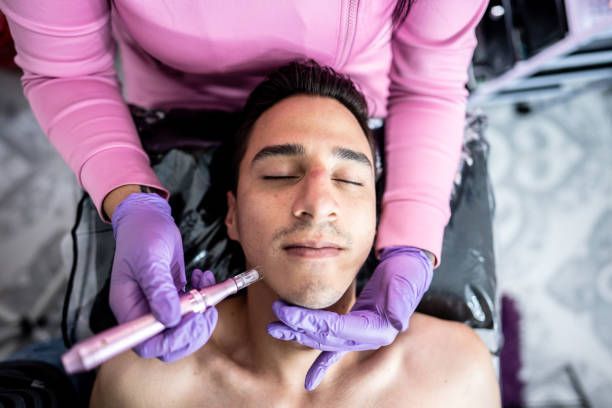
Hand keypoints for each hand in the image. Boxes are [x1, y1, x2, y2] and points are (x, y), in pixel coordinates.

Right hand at [110, 193, 217, 360]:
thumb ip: (159, 289)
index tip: (191, 319)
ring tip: (206, 286)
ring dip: (202, 313)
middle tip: (207, 309)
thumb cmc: (142, 234)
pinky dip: (204, 297)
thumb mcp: (150, 259)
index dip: (171, 340)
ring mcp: (159, 305)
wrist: (148, 218)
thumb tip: (171, 319)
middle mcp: (142, 312)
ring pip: (184, 329)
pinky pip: (192, 310)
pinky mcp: (173, 296)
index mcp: (128, 308)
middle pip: (168, 343)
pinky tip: (204, 276)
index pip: (146, 344)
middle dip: (193, 330)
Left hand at [267, 246, 432, 389]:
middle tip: (277, 317)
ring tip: (276, 329)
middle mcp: (367, 337)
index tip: (289, 315)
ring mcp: (359, 335)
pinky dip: (322, 363)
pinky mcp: (354, 328)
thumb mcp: (405, 285)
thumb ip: (400, 303)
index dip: (311, 322)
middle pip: (326, 337)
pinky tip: (310, 380)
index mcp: (377, 329)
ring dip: (300, 335)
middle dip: (299, 328)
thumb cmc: (407, 275)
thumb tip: (397, 322)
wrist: (409, 269)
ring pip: (324, 340)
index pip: (337, 328)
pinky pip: (334, 347)